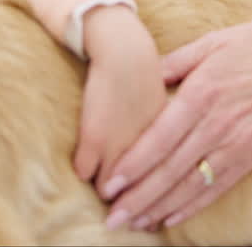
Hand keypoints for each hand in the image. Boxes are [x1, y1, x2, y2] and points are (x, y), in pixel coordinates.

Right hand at [73, 6, 167, 192]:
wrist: (125, 51)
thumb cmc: (147, 74)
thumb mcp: (168, 109)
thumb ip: (168, 135)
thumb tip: (167, 151)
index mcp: (168, 145)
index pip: (160, 186)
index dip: (150, 196)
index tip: (142, 200)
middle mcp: (147, 150)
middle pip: (134, 195)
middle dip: (126, 198)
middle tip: (116, 193)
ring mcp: (119, 145)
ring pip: (107, 189)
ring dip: (103, 187)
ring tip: (99, 176)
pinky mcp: (94, 137)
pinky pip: (83, 172)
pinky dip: (83, 170)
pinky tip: (84, 159)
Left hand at [101, 12, 251, 230]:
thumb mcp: (212, 42)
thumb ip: (175, 62)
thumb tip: (144, 77)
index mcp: (202, 93)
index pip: (160, 139)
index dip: (133, 165)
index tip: (109, 184)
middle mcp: (217, 124)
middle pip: (171, 169)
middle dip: (139, 196)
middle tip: (113, 217)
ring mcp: (237, 144)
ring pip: (191, 184)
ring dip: (160, 207)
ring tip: (135, 223)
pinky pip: (218, 187)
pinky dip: (193, 206)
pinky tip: (171, 218)